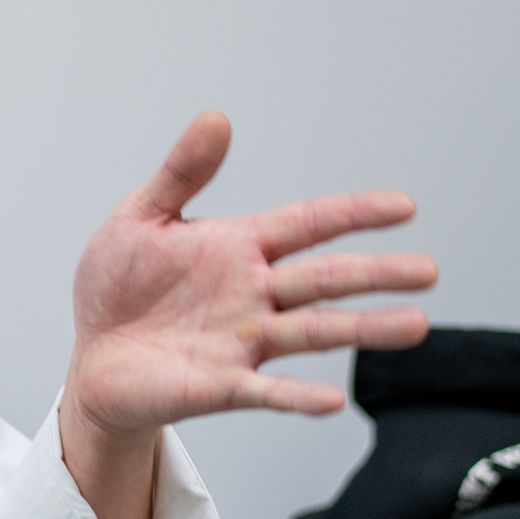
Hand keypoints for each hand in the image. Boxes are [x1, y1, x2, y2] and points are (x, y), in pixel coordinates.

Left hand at [58, 112, 437, 518]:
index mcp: (239, 248)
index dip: (354, 214)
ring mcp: (243, 342)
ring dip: (363, 329)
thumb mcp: (139, 219)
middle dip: (376, 274)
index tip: (405, 207)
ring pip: (314, 333)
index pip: (309, 224)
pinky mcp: (221, 386)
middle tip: (429, 271)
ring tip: (416, 325)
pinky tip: (333, 400)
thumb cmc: (117, 287)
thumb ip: (180, 173)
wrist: (91, 357)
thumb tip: (215, 118)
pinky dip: (299, 397)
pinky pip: (267, 393)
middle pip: (325, 280)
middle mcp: (253, 295)